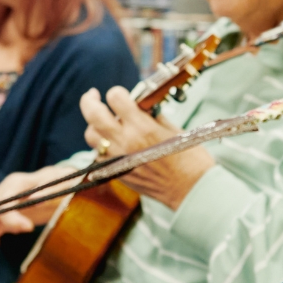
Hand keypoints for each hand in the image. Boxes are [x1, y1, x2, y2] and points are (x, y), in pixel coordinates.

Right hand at [0, 165, 78, 230]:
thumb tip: (36, 200)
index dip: (12, 216)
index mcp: (16, 183)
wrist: (61, 182)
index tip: (28, 228)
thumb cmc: (62, 180)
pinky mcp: (5, 218)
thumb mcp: (62, 181)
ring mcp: (3, 206)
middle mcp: (5, 193)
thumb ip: (50, 191)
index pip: (5, 200)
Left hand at [80, 87, 214, 209]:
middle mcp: (126, 142)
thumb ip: (153, 116)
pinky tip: (110, 143)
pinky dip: (100, 146)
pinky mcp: (117, 173)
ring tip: (102, 122)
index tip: (121, 94)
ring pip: (91, 136)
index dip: (117, 93)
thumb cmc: (190, 159)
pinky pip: (97, 156)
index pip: (116, 98)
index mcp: (142, 127)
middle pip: (93, 114)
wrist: (192, 190)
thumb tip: (141, 106)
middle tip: (93, 95)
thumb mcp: (174, 129)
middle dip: (90, 101)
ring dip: (94, 125)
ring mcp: (118, 159)